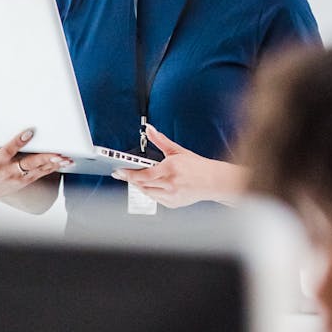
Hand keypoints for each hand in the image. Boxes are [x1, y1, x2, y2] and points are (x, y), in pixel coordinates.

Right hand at [0, 128, 72, 198]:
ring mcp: (23, 175)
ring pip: (41, 168)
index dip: (19, 141)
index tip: (29, 132)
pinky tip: (67, 161)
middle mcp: (13, 170)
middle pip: (30, 162)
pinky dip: (57, 166)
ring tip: (66, 157)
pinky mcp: (31, 177)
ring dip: (54, 163)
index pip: (10, 150)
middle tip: (57, 153)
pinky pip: (46, 171)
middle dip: (44, 158)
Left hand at [112, 124, 246, 208]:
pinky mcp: (173, 203)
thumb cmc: (196, 166)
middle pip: (142, 184)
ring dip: (138, 186)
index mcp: (170, 168)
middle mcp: (170, 183)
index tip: (119, 171)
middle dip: (130, 179)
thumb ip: (160, 140)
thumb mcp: (177, 151)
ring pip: (146, 192)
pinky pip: (155, 199)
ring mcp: (172, 195)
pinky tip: (148, 185)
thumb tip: (149, 128)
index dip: (128, 174)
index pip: (143, 174)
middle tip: (121, 174)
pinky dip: (149, 192)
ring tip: (134, 178)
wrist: (212, 181)